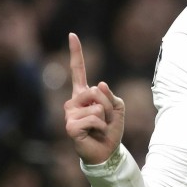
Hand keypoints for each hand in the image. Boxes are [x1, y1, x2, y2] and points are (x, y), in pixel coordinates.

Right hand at [62, 33, 124, 164]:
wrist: (106, 152)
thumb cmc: (110, 129)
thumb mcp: (117, 108)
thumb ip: (110, 95)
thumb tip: (98, 84)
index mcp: (83, 94)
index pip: (78, 70)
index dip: (76, 52)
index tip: (72, 34)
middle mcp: (73, 101)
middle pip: (95, 90)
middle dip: (108, 106)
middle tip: (104, 120)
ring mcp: (69, 114)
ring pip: (96, 105)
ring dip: (105, 117)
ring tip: (99, 128)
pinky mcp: (70, 126)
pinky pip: (94, 117)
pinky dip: (101, 126)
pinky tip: (94, 133)